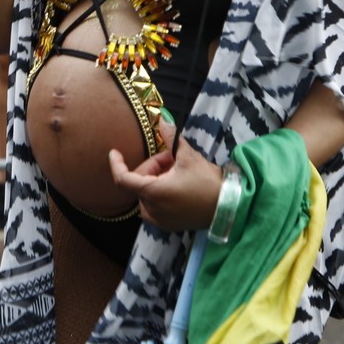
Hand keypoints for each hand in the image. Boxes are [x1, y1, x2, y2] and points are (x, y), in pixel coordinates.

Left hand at [108, 120, 223, 232]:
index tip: (114, 153)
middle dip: (154, 166)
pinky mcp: (168, 225)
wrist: (229, 207)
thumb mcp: (188, 156)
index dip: (116, 164)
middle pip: (140, 181)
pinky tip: (178, 184)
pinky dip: (161, 192)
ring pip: (147, 192)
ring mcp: (159, 220)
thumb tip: (162, 118)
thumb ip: (171, 137)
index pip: (123, 179)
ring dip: (157, 179)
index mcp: (153, 193)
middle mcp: (152, 209)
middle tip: (173, 157)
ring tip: (178, 171)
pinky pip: (155, 205)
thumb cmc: (207, 182)